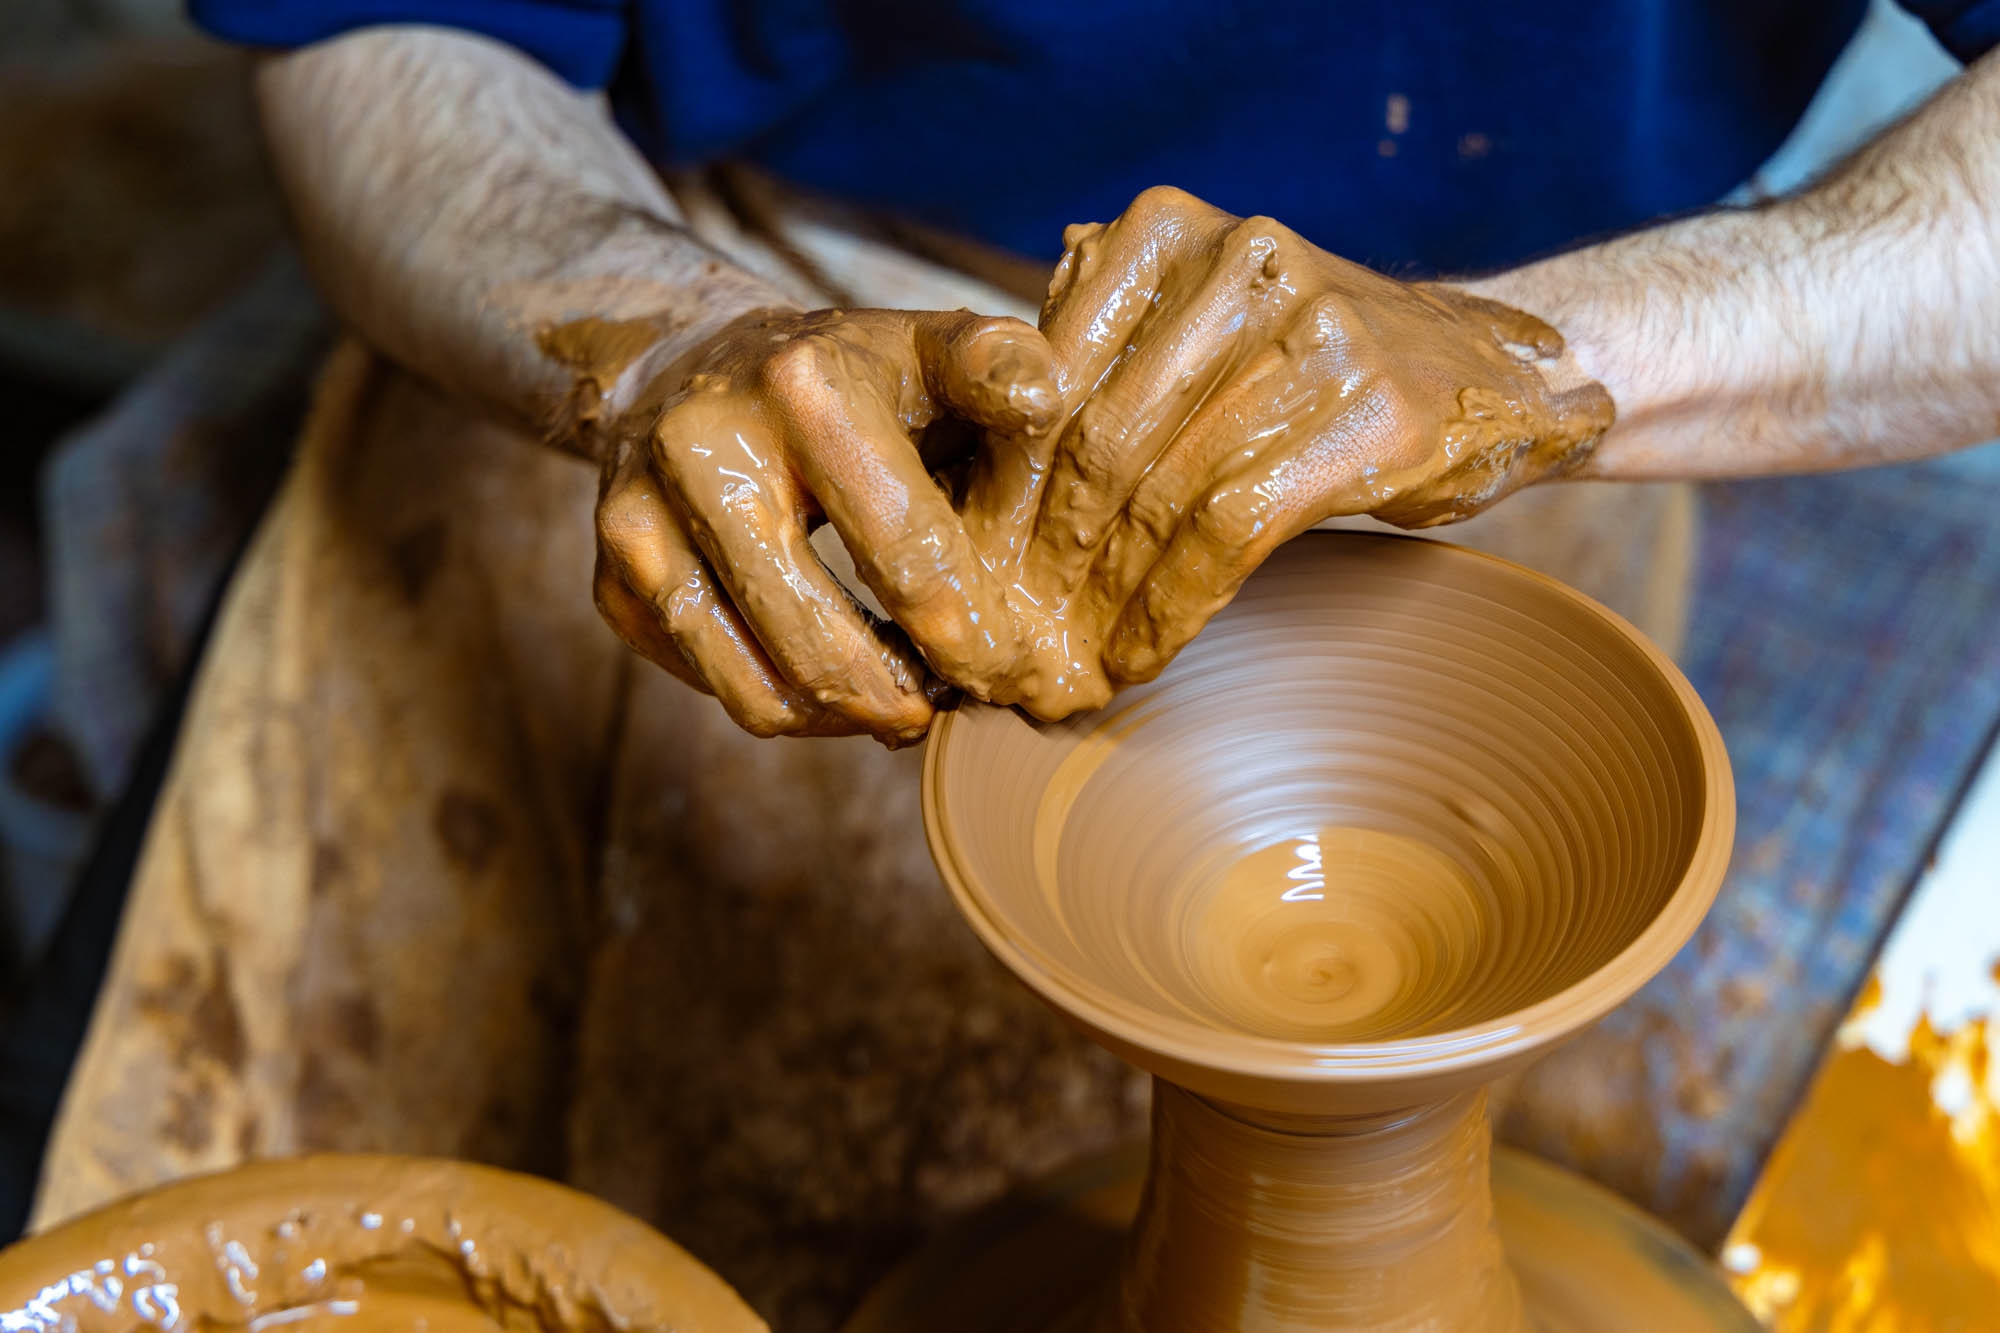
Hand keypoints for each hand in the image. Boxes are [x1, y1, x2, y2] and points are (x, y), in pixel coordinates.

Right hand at [593, 307, 1060, 744]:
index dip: (970, 636)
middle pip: (822, 647)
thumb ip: (999, 365)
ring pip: (761, 692)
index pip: (906, 555)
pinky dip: (792, 704)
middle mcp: (701, 451)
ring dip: (847, 717)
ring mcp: (638, 523)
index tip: (1011, 669)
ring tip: (903, 699)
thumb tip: (1050, 399)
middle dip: (905, 698)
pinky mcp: (612, 584)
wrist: (689, 364)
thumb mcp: (925, 344)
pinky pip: (719, 688)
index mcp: (801, 386)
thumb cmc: (844, 372)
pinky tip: (840, 676)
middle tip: (954, 701)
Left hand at [967, 187, 1613, 712]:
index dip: (999, 488)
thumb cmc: (1313, 366)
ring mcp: (1309, 331)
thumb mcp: (1196, 320)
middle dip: (1043, 557)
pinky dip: (1171, 607)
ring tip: (1071, 662)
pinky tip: (1143, 654)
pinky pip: (1225, 529)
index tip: (972, 569)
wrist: (1497, 371)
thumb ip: (1098, 342)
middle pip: (1095, 439)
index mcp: (1166, 230)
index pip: (1045, 378)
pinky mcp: (1364, 415)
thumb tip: (981, 416)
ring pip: (1155, 491)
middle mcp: (1234, 260)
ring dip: (1102, 600)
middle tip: (1011, 636)